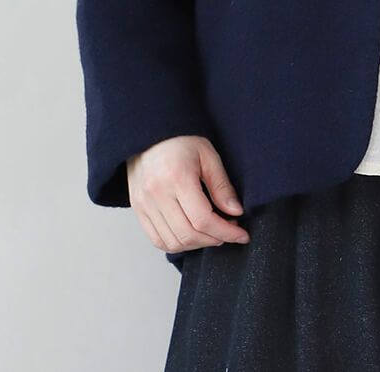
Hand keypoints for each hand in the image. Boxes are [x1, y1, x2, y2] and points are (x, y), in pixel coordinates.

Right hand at [126, 135, 250, 254]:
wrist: (149, 134)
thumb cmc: (180, 140)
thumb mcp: (208, 155)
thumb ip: (221, 186)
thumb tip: (235, 212)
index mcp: (177, 178)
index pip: (203, 219)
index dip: (226, 232)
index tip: (241, 234)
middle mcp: (157, 194)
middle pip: (188, 235)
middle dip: (214, 239)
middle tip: (229, 232)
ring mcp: (144, 204)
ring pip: (172, 242)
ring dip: (197, 245)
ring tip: (212, 233)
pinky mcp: (138, 210)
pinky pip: (157, 240)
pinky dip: (177, 244)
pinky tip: (192, 235)